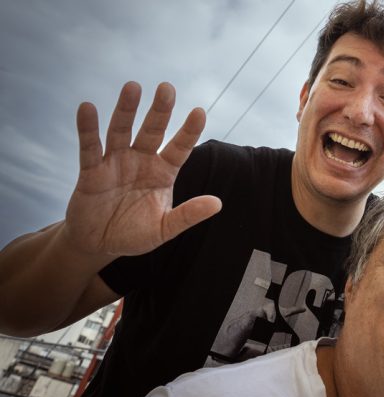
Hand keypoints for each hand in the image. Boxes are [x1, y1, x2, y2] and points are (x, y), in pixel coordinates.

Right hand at [63, 81, 220, 256]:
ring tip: (133, 86)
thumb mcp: (164, 229)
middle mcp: (141, 161)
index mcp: (163, 173)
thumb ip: (188, 216)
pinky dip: (88, 129)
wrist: (99, 244)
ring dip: (126, 110)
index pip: (180, 148)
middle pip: (152, 131)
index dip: (189, 131)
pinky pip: (89, 147)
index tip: (200, 111)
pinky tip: (87, 108)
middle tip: (167, 88)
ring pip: (121, 131)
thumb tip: (217, 204)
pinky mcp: (90, 172)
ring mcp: (115, 163)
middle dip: (159, 110)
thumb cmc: (135, 234)